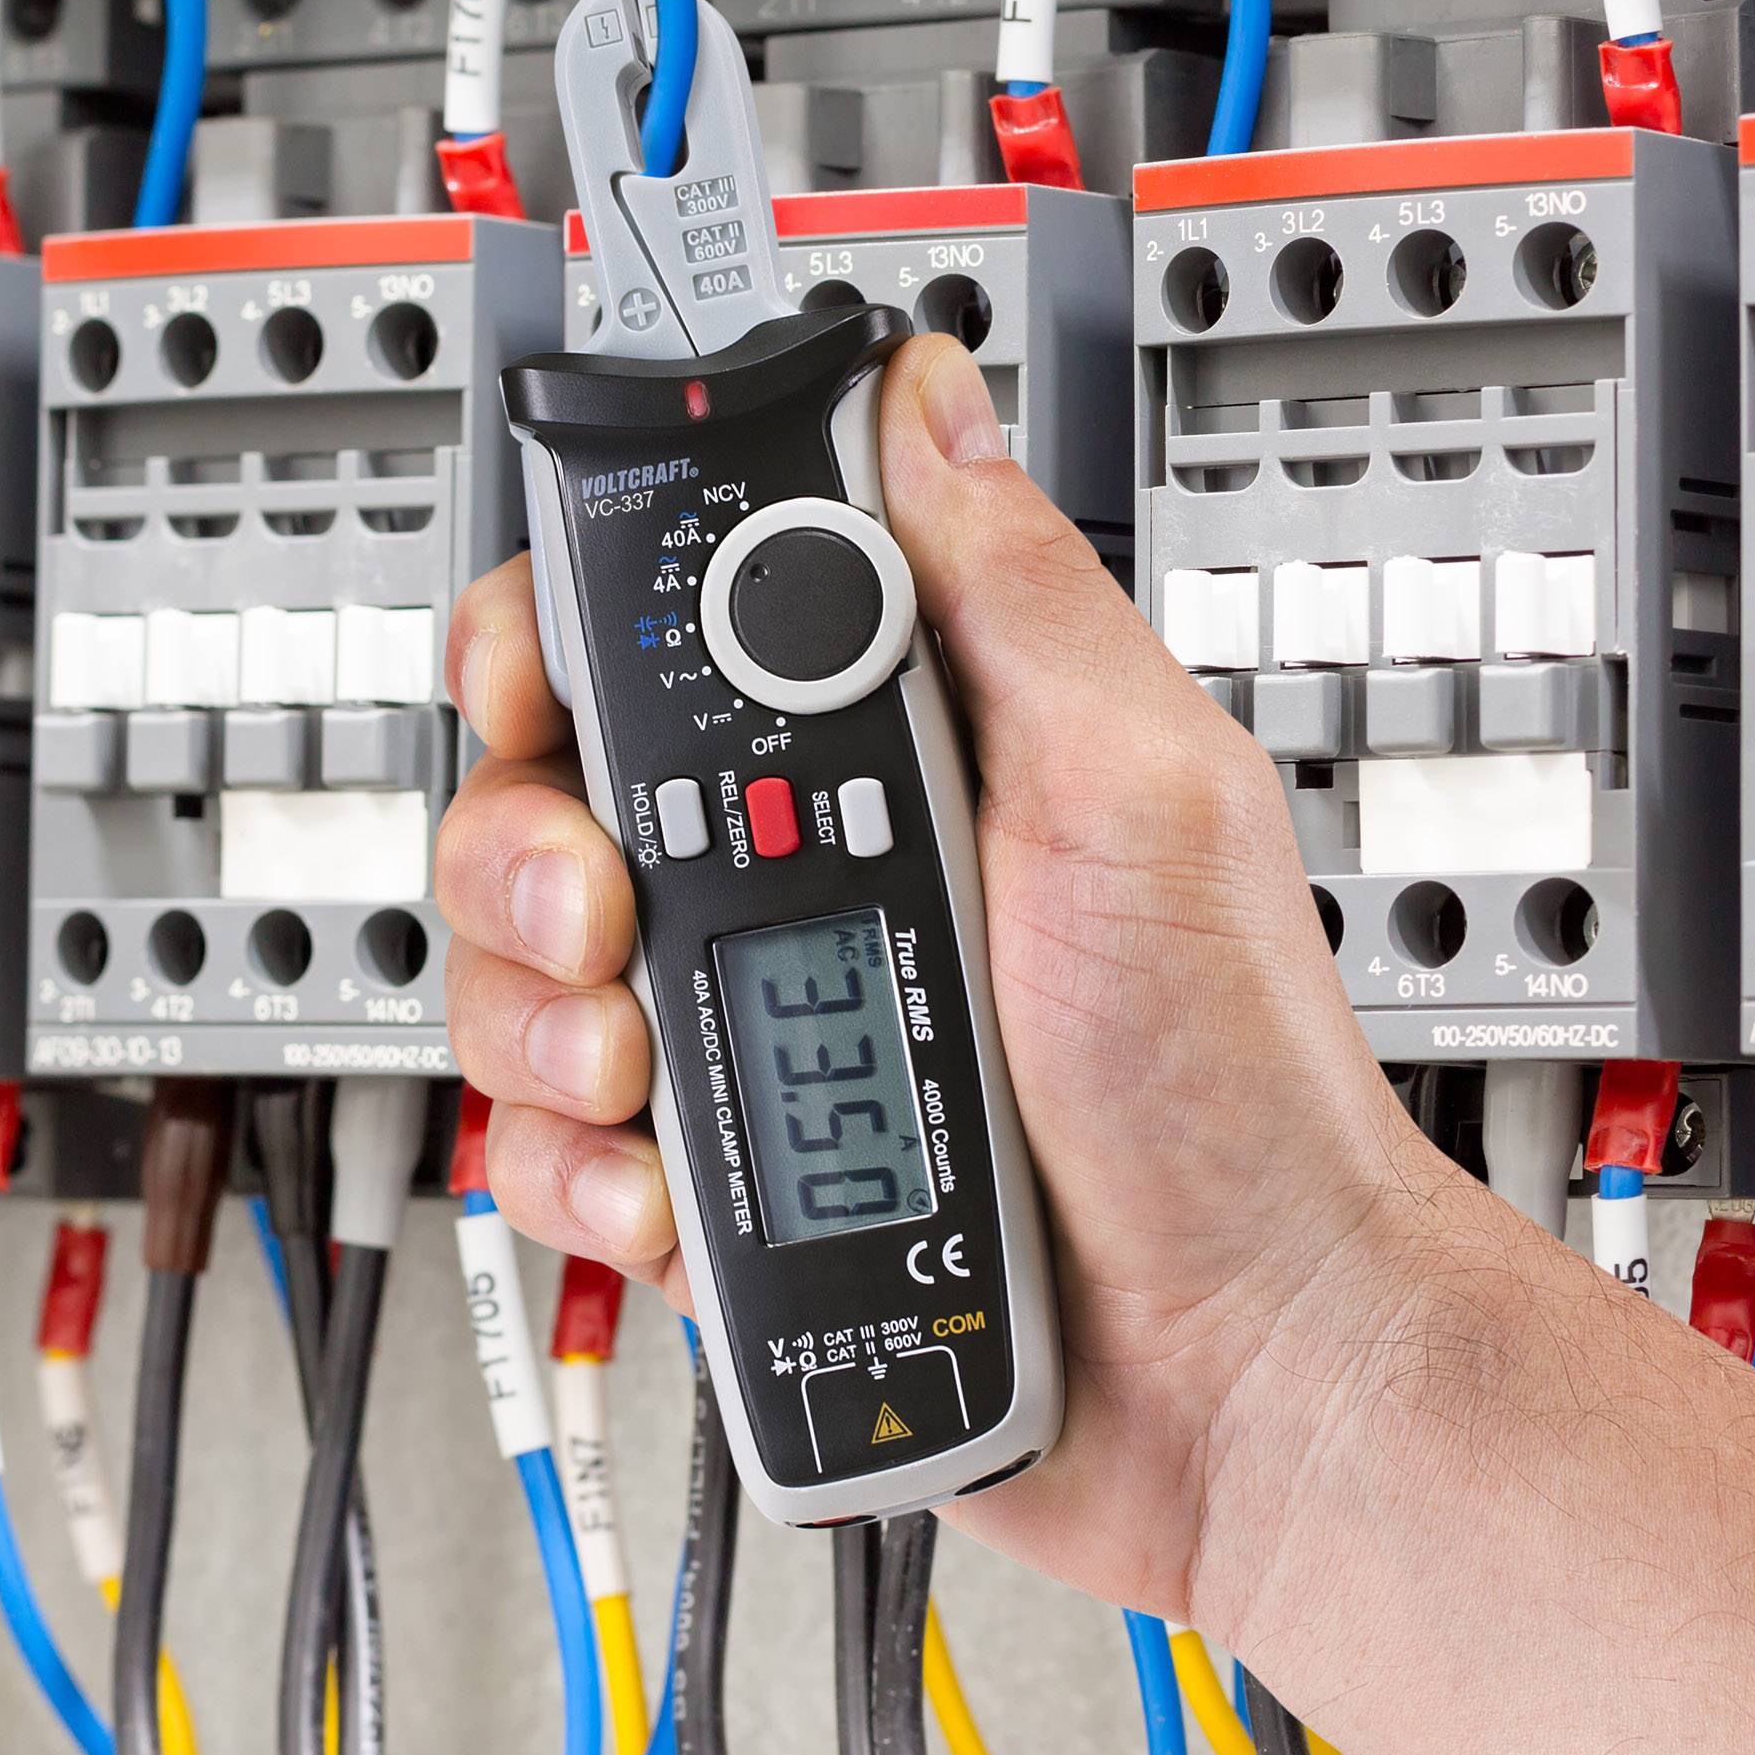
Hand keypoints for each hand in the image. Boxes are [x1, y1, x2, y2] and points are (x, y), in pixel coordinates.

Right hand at [436, 335, 1431, 1625]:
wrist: (1236, 1360)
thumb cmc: (1228, 1082)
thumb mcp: (1136, 789)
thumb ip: (1007, 587)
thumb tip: (925, 394)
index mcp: (894, 750)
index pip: (664, 624)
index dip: (564, 632)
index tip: (539, 684)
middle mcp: (801, 869)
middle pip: (549, 793)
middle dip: (527, 848)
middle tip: (609, 911)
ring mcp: (748, 1018)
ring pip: (518, 968)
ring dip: (543, 1016)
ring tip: (648, 1066)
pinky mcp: (715, 1160)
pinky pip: (551, 1142)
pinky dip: (578, 1167)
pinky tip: (673, 1183)